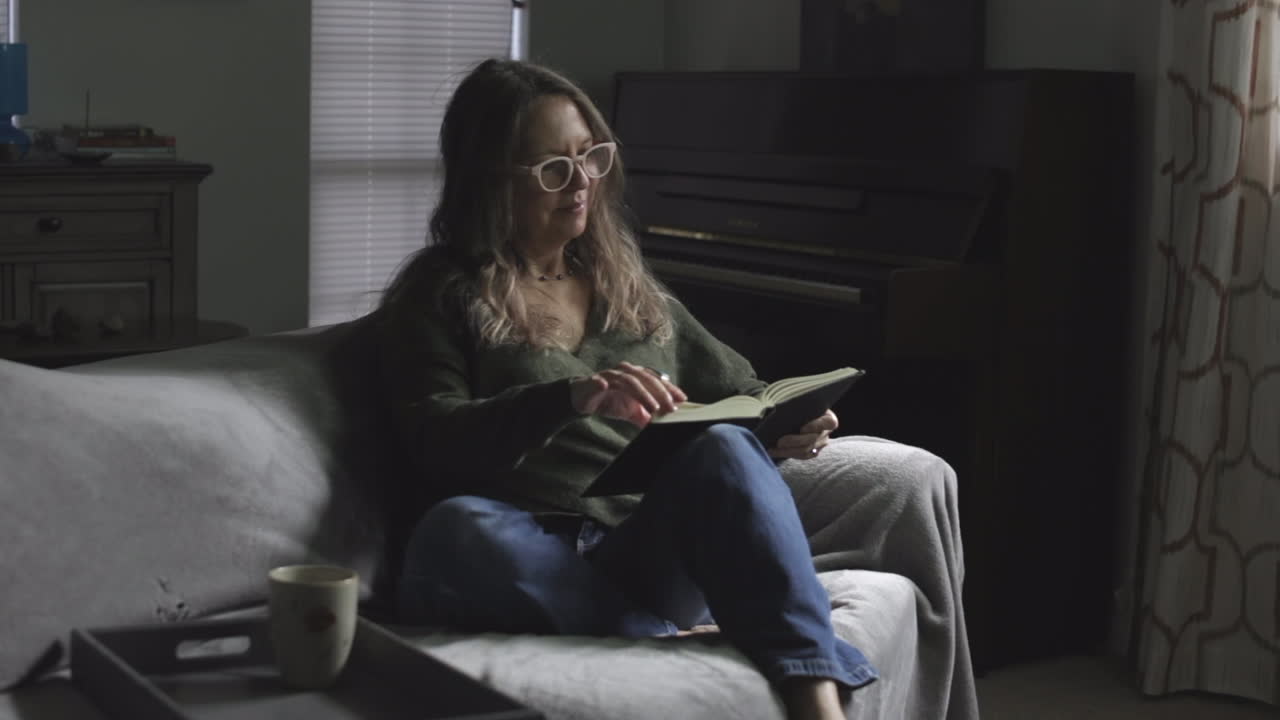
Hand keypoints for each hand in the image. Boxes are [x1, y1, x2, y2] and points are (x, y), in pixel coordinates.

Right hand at [570, 361, 687, 426]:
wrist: (584, 400)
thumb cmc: (610, 401)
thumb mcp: (631, 411)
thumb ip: (645, 416)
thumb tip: (661, 426)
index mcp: (636, 376)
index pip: (656, 380)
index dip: (669, 388)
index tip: (682, 399)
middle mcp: (625, 372)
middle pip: (646, 379)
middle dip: (660, 393)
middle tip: (670, 407)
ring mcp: (609, 375)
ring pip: (628, 381)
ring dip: (641, 393)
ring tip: (653, 407)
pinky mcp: (593, 381)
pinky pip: (597, 381)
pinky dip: (600, 383)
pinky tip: (604, 385)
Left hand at [769, 409, 837, 459]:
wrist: (794, 414)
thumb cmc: (798, 405)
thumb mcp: (801, 403)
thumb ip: (798, 406)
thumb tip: (783, 407)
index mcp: (828, 417)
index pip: (829, 423)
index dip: (816, 426)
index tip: (801, 428)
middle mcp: (826, 431)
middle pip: (813, 439)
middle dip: (795, 441)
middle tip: (779, 441)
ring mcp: (820, 443)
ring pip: (806, 450)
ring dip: (787, 450)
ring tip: (772, 448)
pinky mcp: (812, 452)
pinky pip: (801, 456)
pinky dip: (786, 453)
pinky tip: (773, 451)